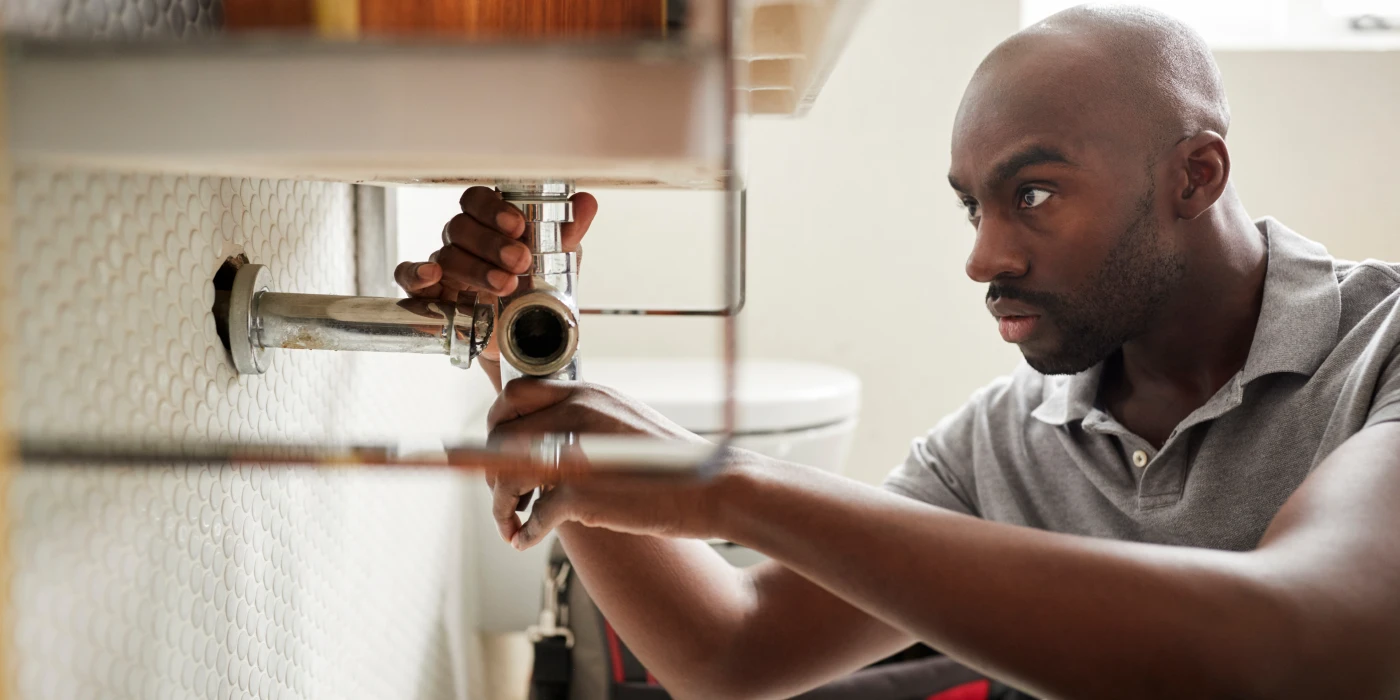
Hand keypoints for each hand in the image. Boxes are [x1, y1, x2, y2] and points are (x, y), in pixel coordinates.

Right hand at [393, 186, 597, 363]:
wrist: (527, 341)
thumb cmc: (536, 291)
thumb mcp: (558, 262)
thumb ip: (567, 232)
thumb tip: (586, 202)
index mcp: (491, 224)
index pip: (478, 200)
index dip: (493, 209)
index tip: (517, 226)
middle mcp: (464, 241)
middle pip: (461, 226)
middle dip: (491, 244)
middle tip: (519, 261)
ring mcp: (445, 266)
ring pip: (446, 254)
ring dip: (476, 268)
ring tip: (506, 285)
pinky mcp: (431, 295)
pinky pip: (409, 277)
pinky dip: (416, 273)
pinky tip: (433, 276)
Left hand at [486, 379, 733, 549]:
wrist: (714, 487)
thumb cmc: (673, 464)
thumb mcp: (625, 422)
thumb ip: (586, 422)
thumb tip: (547, 438)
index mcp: (587, 393)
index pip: (514, 395)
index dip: (497, 424)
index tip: (497, 450)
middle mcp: (576, 413)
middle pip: (500, 435)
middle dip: (491, 469)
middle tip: (506, 495)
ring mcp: (577, 451)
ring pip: (506, 474)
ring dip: (501, 505)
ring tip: (511, 523)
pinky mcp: (581, 492)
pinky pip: (534, 514)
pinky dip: (524, 531)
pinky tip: (525, 540)